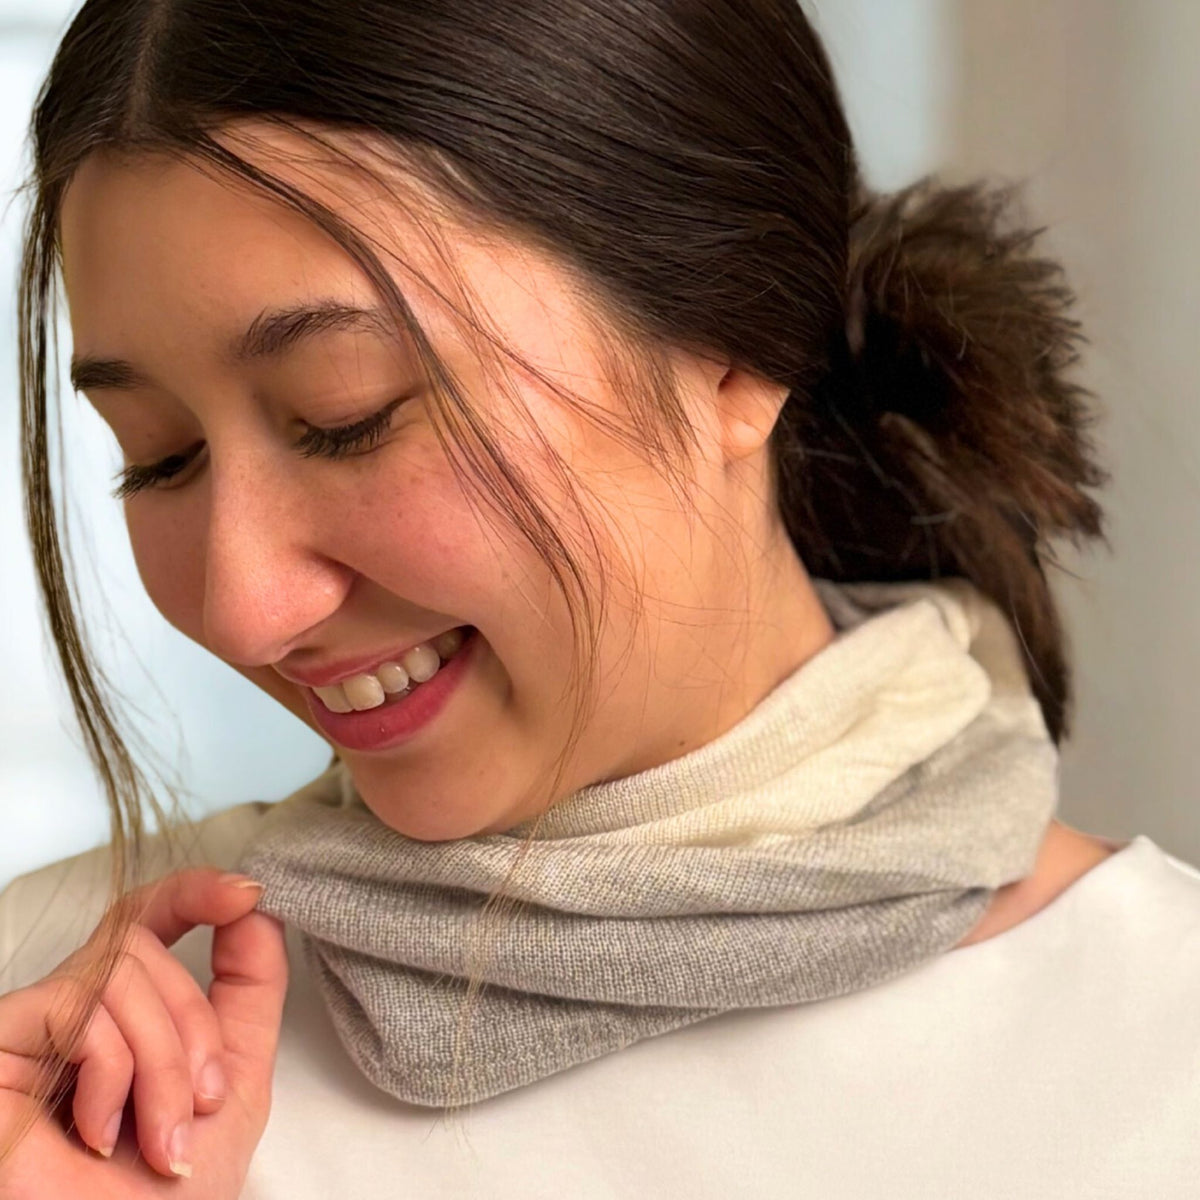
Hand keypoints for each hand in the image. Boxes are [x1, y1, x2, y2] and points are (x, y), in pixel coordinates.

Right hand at [0, 867, 287, 1196]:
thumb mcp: (230, 1088)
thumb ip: (249, 995)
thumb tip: (258, 908)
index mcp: (124, 1019)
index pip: (146, 921)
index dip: (192, 891)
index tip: (245, 894)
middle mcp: (72, 1014)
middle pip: (144, 945)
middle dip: (194, 1026)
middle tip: (202, 1105)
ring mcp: (30, 1028)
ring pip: (120, 971)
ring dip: (165, 1061)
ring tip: (160, 1140)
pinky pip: (79, 1006)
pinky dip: (114, 1070)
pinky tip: (98, 1133)